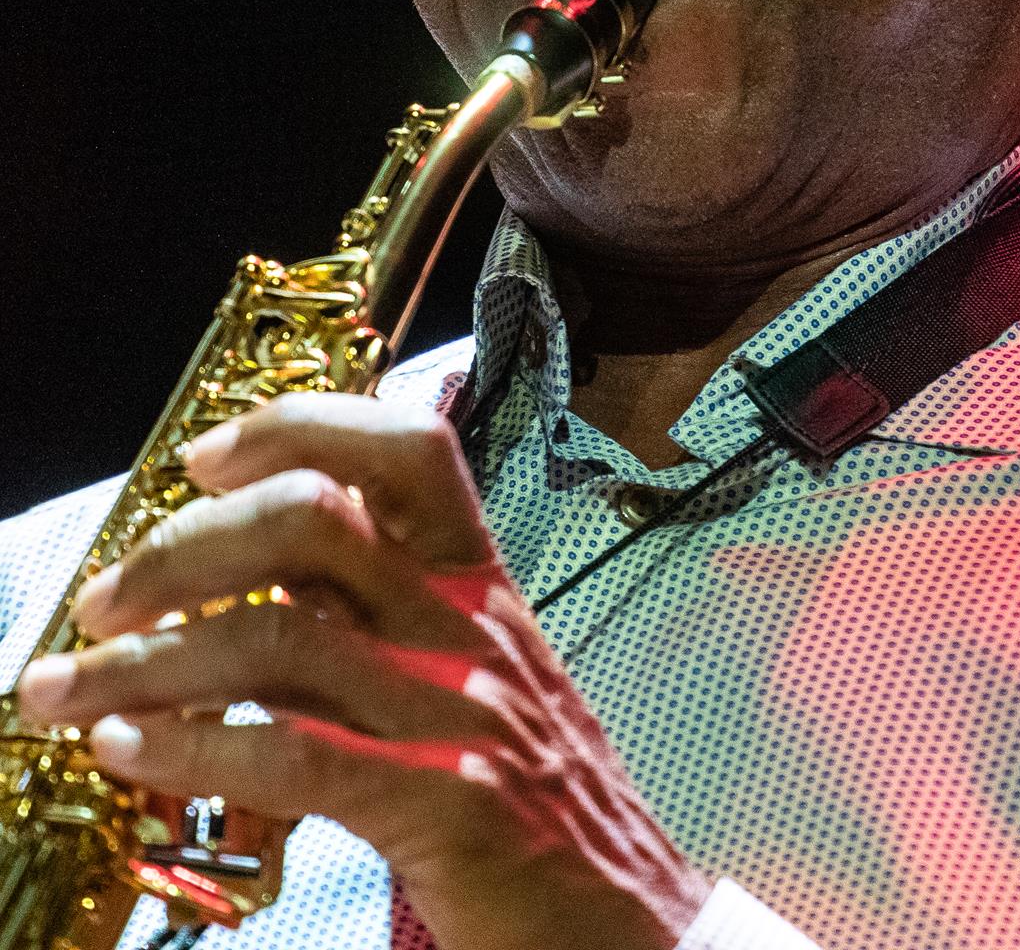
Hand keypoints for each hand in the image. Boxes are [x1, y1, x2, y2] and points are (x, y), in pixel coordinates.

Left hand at [17, 396, 710, 949]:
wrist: (641, 925)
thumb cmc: (545, 805)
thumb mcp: (476, 682)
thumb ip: (385, 621)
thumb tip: (265, 582)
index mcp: (480, 589)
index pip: (406, 450)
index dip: (299, 426)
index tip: (205, 456)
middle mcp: (467, 632)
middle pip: (316, 523)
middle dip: (186, 546)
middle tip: (107, 595)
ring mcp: (459, 716)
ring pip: (283, 641)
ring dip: (152, 657)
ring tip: (73, 687)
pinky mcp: (445, 808)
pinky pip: (296, 758)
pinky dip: (192, 747)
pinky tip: (128, 748)